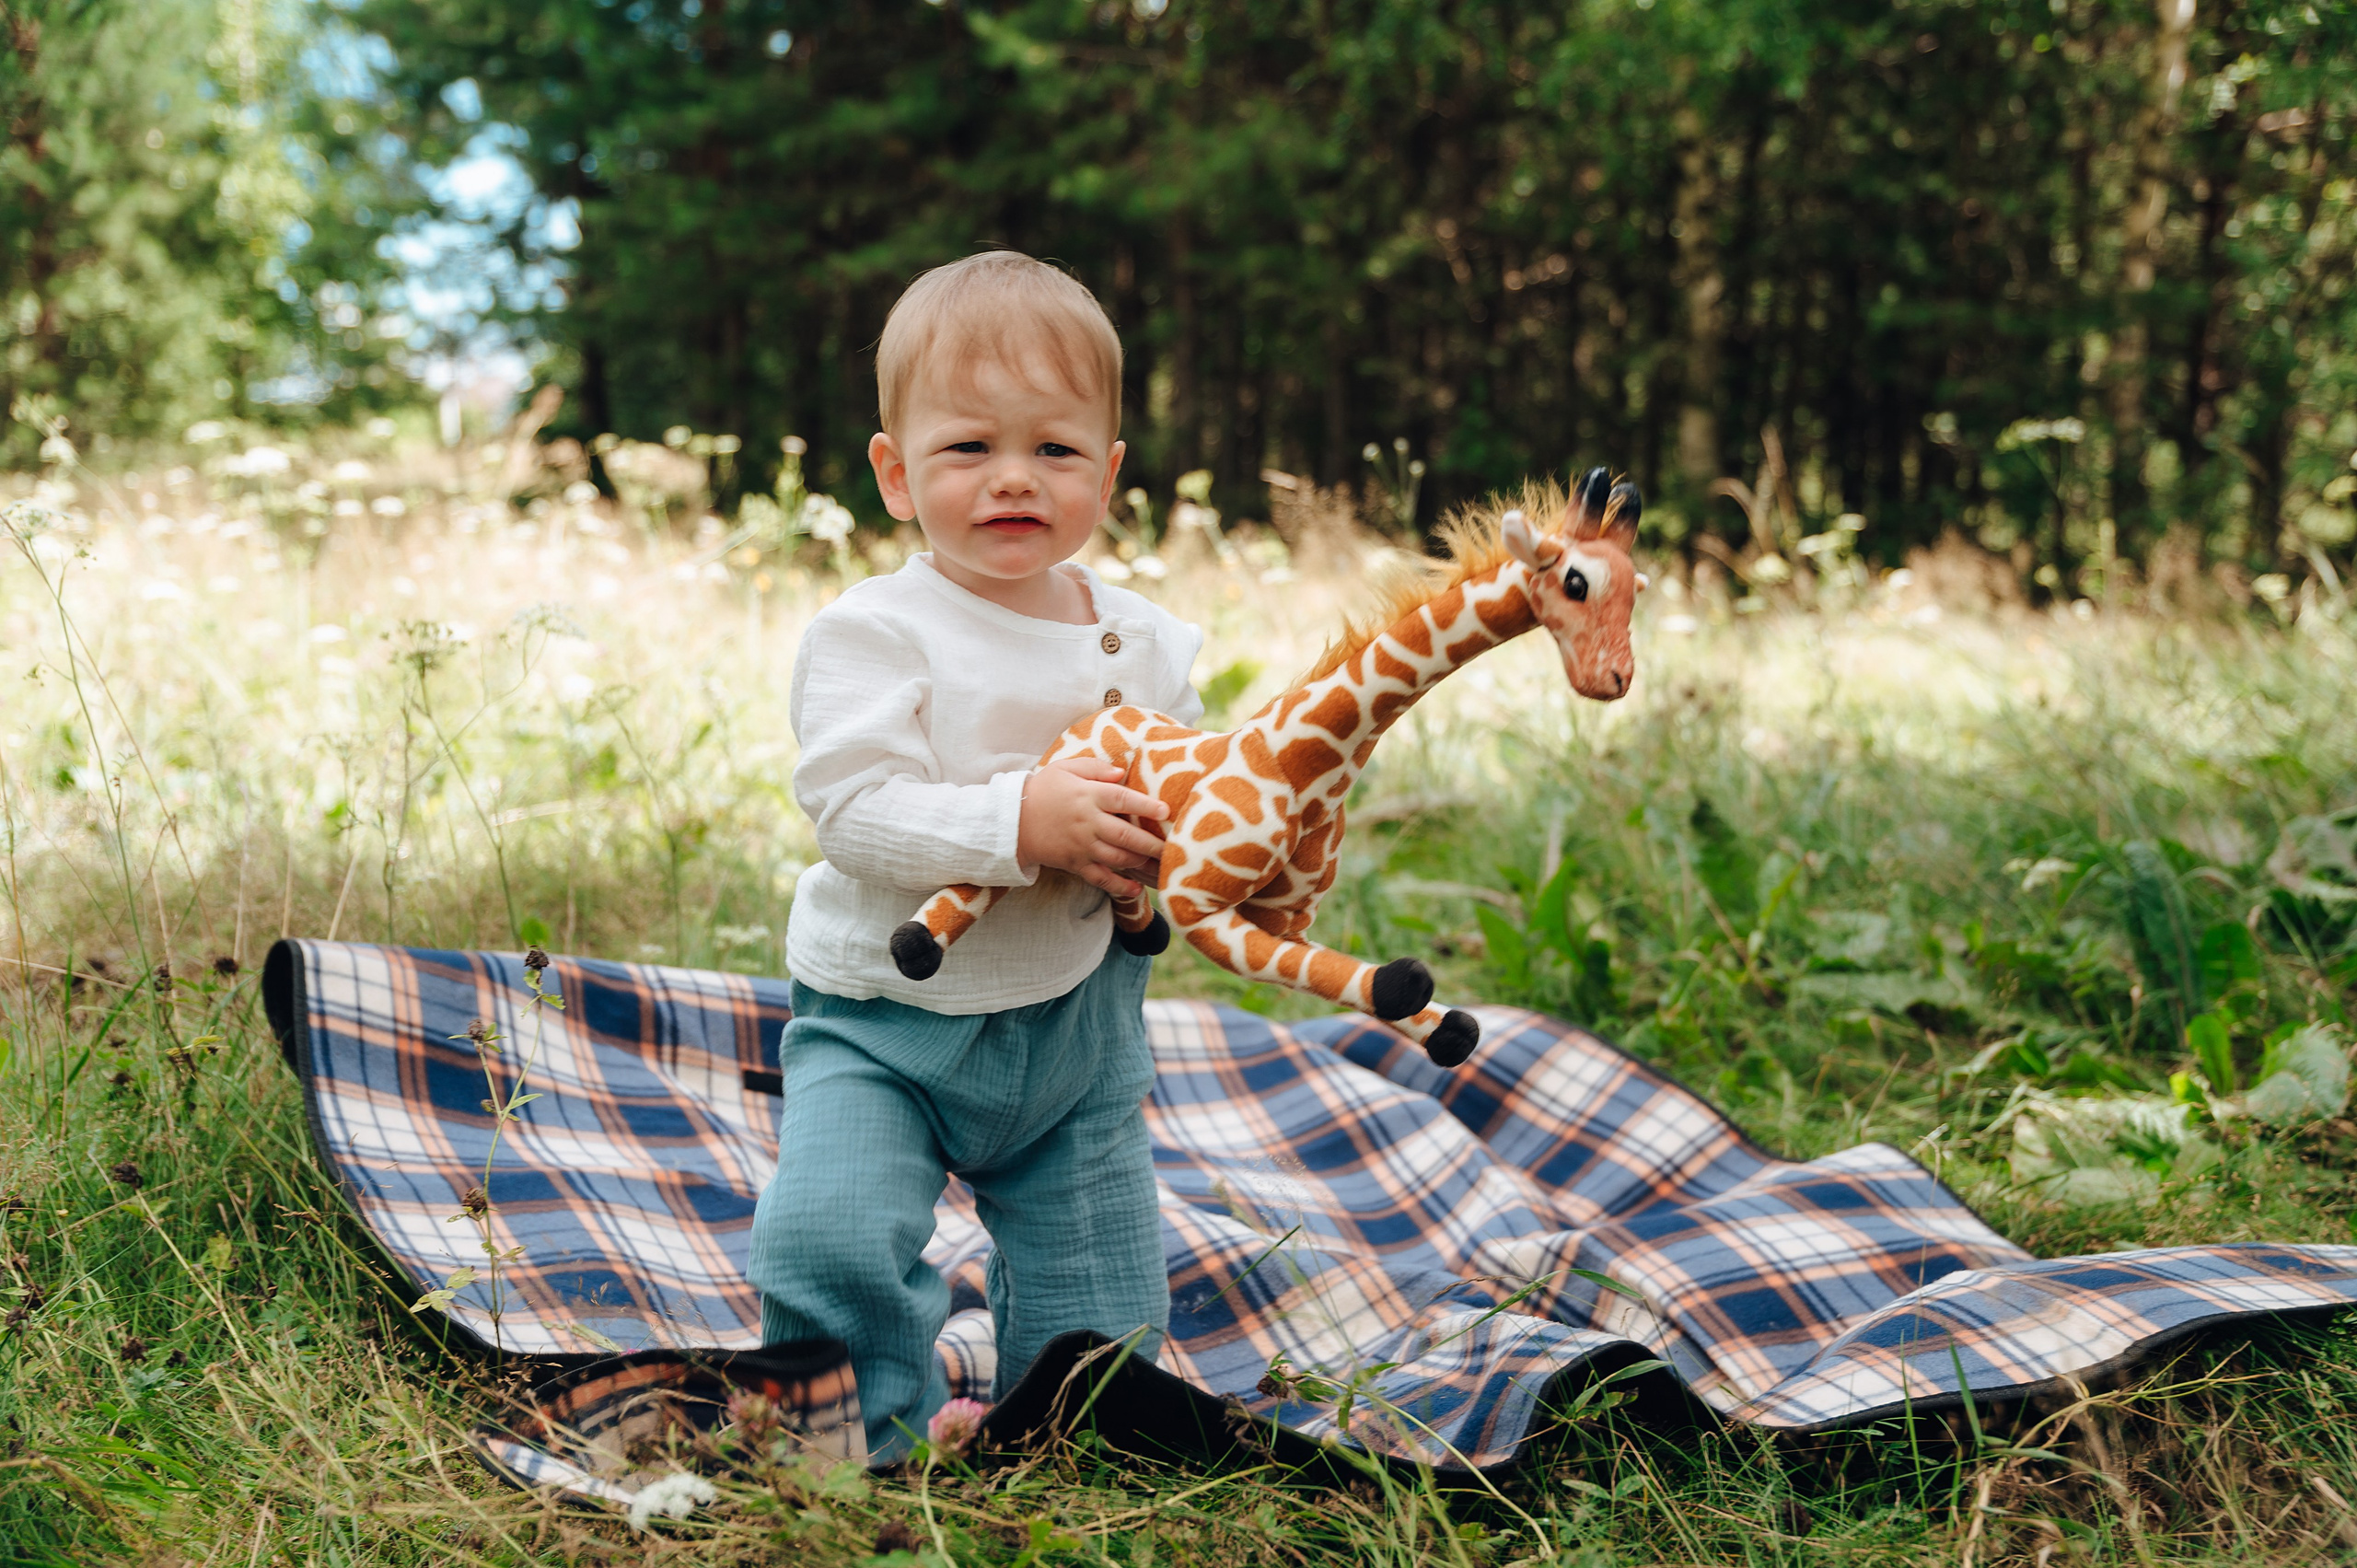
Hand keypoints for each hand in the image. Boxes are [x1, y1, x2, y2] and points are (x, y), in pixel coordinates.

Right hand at [1016, 757, 1170, 897]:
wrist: (1012, 820)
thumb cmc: (1043, 789)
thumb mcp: (1065, 768)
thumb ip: (1095, 768)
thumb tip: (1121, 773)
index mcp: (1087, 796)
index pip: (1121, 800)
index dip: (1144, 806)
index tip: (1165, 811)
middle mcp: (1087, 822)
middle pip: (1125, 835)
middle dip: (1151, 843)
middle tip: (1173, 847)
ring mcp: (1081, 846)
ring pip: (1117, 858)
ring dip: (1140, 861)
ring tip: (1160, 862)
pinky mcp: (1075, 864)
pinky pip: (1101, 878)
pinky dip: (1120, 886)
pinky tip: (1137, 889)